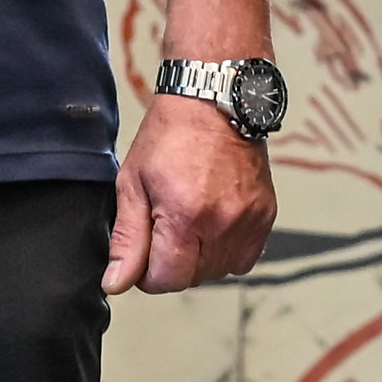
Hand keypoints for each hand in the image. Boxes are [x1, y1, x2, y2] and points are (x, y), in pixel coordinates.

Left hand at [103, 95, 275, 293]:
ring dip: (199, 257)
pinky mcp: (265, 217)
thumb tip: (117, 282)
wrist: (213, 99)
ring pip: (218, 271)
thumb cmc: (170, 133)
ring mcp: (248, 222)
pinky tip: (212, 219)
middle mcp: (221, 224)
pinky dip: (225, 249)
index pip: (166, 280)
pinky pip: (243, 258)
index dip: (146, 272)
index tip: (142, 252)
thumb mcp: (133, 180)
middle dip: (172, 261)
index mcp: (184, 216)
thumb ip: (127, 237)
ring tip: (188, 216)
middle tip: (163, 222)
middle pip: (192, 278)